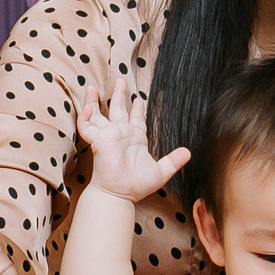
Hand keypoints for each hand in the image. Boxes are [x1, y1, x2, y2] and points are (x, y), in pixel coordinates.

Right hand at [68, 79, 190, 202]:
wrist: (120, 194)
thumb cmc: (137, 186)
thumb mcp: (161, 171)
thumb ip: (173, 161)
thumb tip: (189, 152)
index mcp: (135, 139)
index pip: (136, 119)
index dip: (138, 109)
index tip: (139, 99)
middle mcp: (121, 134)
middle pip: (118, 110)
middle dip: (119, 95)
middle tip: (120, 81)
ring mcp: (108, 136)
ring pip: (97, 114)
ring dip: (93, 101)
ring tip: (90, 87)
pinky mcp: (98, 140)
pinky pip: (87, 125)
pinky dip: (85, 115)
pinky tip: (88, 106)